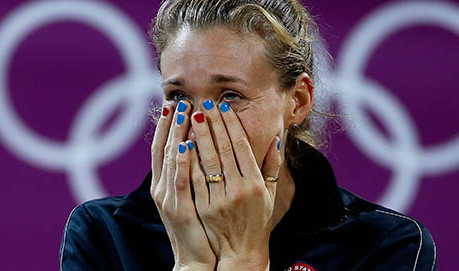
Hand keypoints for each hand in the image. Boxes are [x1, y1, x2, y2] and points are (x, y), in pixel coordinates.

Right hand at [150, 101, 215, 270]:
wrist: (196, 258)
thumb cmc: (199, 226)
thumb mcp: (192, 197)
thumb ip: (193, 173)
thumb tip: (196, 146)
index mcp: (165, 184)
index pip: (163, 148)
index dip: (165, 125)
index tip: (172, 103)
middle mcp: (162, 188)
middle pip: (164, 149)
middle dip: (171, 123)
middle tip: (178, 100)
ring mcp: (169, 198)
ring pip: (171, 160)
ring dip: (176, 134)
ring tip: (184, 112)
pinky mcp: (179, 209)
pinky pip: (181, 180)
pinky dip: (182, 161)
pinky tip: (186, 144)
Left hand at [189, 100, 281, 270]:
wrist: (240, 253)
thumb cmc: (257, 220)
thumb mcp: (271, 193)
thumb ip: (273, 164)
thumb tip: (277, 136)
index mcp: (255, 183)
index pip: (241, 146)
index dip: (231, 124)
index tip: (224, 107)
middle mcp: (238, 189)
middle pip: (222, 149)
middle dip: (212, 123)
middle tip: (204, 103)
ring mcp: (219, 199)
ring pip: (206, 161)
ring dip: (197, 136)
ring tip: (190, 116)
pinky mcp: (203, 208)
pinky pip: (193, 179)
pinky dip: (187, 160)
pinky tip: (181, 142)